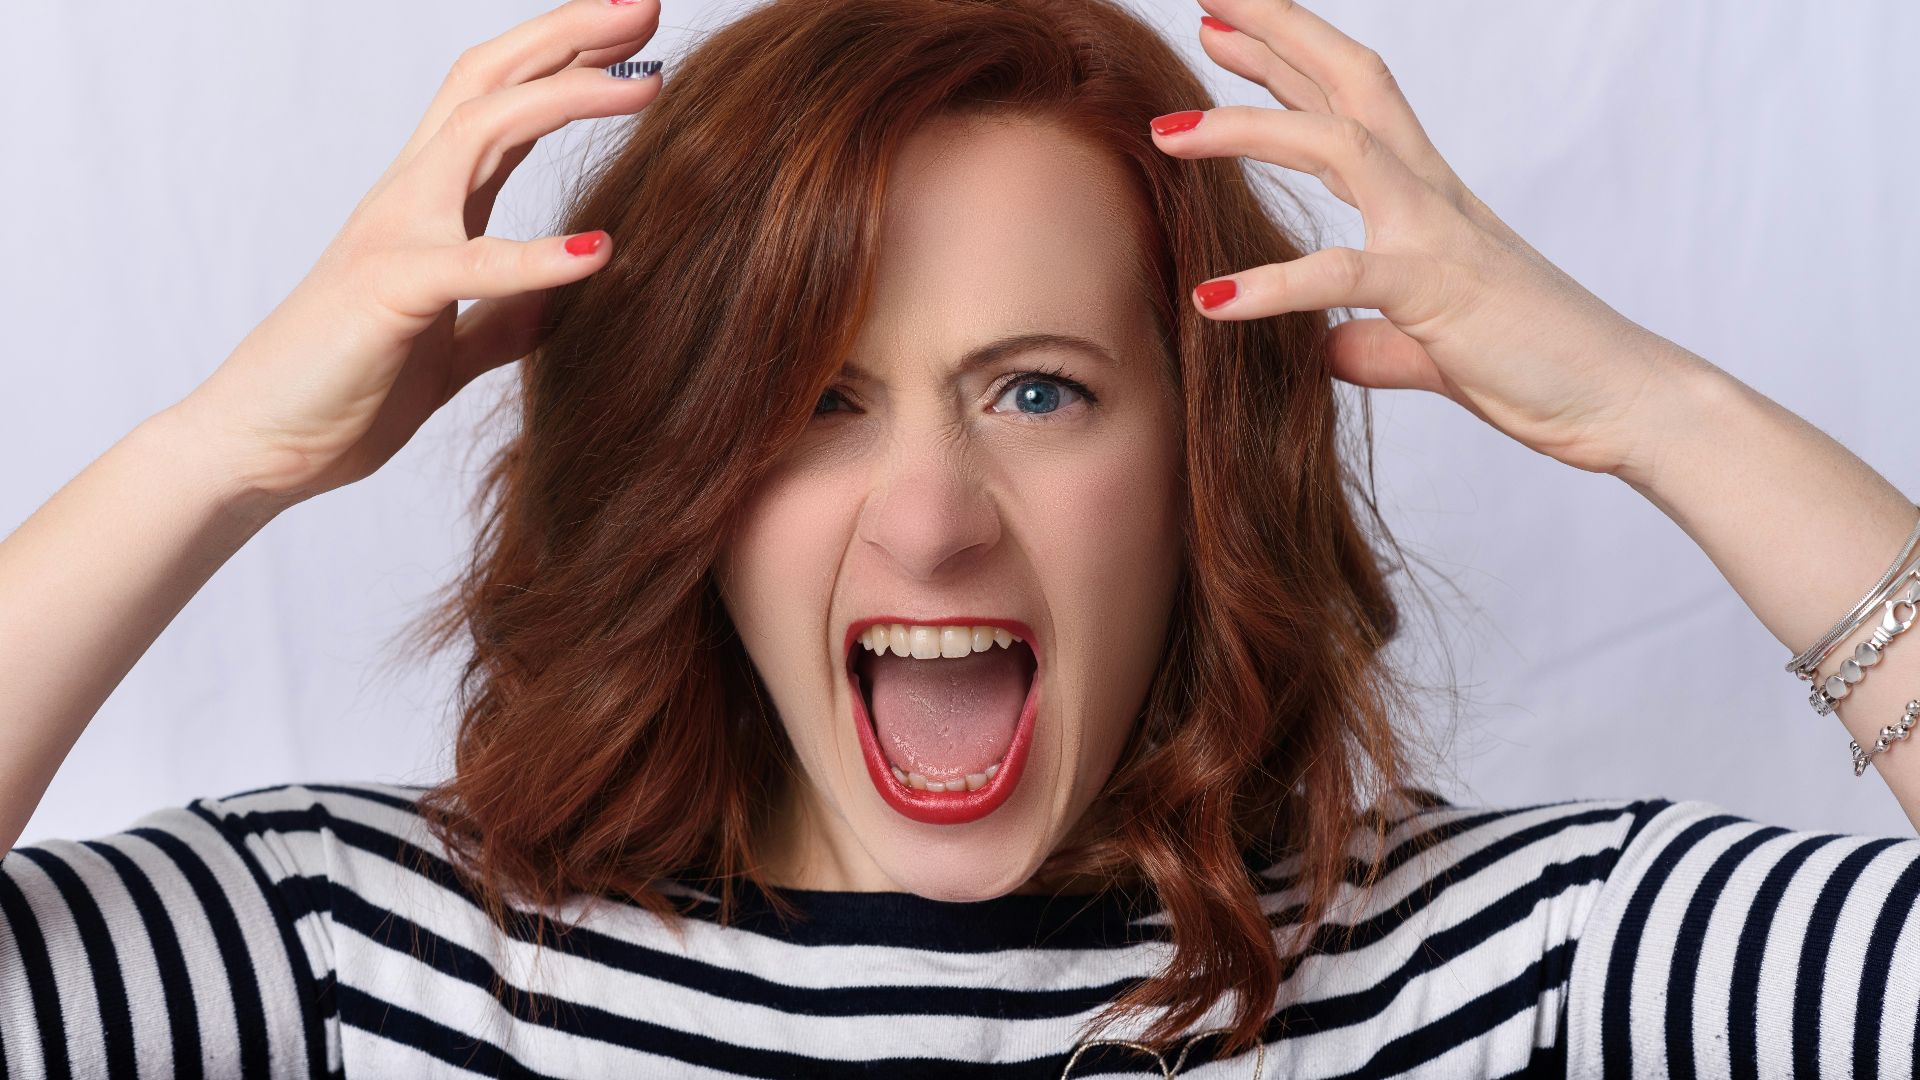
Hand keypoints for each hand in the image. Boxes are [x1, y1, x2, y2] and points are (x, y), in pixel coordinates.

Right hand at [166, 0, 663, 508]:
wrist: (258, 446)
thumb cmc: (341, 389)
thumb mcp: (448, 348)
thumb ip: (503, 317)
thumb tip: (565, 299)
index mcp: (427, 205)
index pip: (501, 102)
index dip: (567, 59)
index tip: (636, 36)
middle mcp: (410, 199)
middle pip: (490, 81)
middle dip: (569, 36)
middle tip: (645, 2)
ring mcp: (395, 235)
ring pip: (482, 131)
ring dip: (568, 99)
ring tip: (648, 89)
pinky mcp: (389, 294)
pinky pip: (471, 265)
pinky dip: (538, 257)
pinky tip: (600, 250)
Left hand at [1151, 0, 1707, 478]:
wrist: (1623, 402)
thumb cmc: (1538, 366)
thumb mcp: (1430, 348)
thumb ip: (1373, 341)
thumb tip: (1328, 349)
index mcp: (1429, 199)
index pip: (1350, 106)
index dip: (1288, 61)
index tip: (1224, 27)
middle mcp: (1432, 196)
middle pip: (1350, 81)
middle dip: (1278, 34)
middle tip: (1206, 0)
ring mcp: (1438, 235)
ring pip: (1339, 144)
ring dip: (1249, 130)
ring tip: (1166, 133)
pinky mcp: (1439, 292)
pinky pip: (1344, 276)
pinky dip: (1275, 285)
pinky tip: (1213, 301)